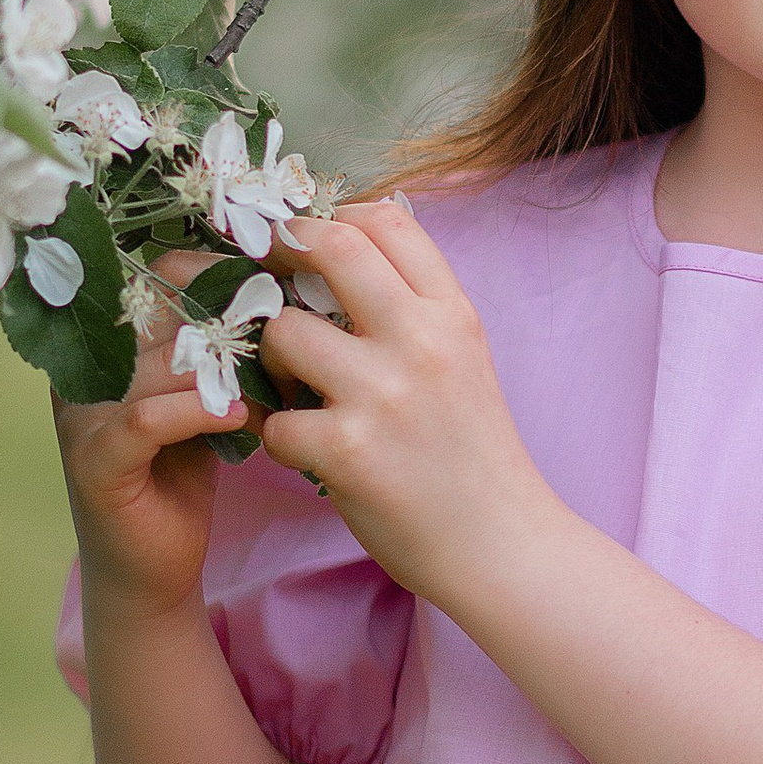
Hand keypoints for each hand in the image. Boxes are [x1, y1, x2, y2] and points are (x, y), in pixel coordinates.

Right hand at [54, 247, 253, 618]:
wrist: (153, 570)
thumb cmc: (183, 476)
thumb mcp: (205, 399)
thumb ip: (219, 351)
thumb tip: (282, 299)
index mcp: (108, 345)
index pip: (161, 281)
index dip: (221, 282)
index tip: (277, 294)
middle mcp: (86, 371)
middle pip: (164, 318)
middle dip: (232, 329)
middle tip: (287, 342)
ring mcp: (82, 415)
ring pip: (160, 365)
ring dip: (227, 375)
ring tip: (272, 393)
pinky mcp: (93, 462)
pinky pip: (145, 420)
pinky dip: (198, 413)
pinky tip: (240, 420)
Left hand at [257, 199, 553, 605]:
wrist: (502, 544)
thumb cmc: (473, 454)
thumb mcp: (463, 359)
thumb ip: (415, 309)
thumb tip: (342, 254)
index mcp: (452, 313)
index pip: (386, 219)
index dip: (332, 219)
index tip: (305, 243)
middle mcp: (421, 340)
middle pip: (331, 245)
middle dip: (282, 255)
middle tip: (260, 281)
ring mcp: (383, 393)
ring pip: (284, 332)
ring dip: (271, 360)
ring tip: (292, 389)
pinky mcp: (347, 449)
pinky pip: (274, 421)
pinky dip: (277, 437)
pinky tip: (305, 451)